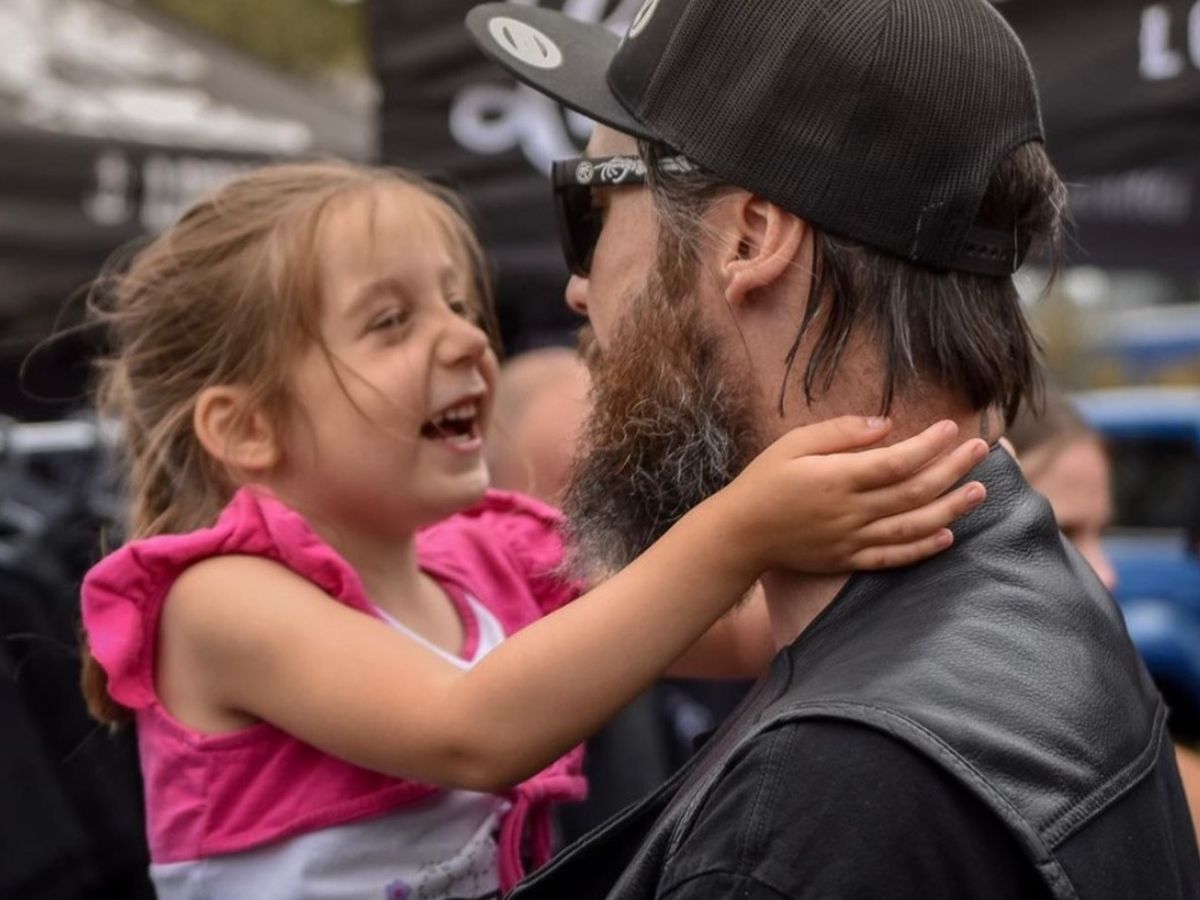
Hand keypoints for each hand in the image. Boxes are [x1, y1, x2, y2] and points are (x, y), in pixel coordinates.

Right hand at [715, 416, 988, 575]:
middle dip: (952, 469)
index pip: (897, 462)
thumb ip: (839, 433)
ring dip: (950, 509)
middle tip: (982, 450)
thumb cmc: (764, 481)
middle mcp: (850, 512)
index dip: (929, 445)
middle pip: (914, 492)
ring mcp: (852, 540)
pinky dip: (923, 548)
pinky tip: (948, 536)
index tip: (952, 428)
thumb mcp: (793, 443)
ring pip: (912, 525)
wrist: (740, 534)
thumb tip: (886, 424)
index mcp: (837, 479)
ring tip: (979, 492)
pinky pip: (893, 557)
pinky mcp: (848, 560)